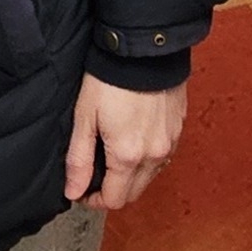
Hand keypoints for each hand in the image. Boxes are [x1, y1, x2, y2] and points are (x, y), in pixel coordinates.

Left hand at [64, 72, 184, 214]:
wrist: (144, 50)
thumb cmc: (109, 80)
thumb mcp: (85, 118)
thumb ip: (79, 160)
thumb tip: (73, 192)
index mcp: (129, 156)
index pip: (115, 200)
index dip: (95, 200)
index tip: (83, 188)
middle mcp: (155, 155)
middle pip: (134, 193)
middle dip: (113, 190)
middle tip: (96, 173)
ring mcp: (170, 142)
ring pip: (150, 176)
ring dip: (132, 175)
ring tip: (113, 154)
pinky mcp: (178, 128)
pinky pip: (163, 156)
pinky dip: (147, 158)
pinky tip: (133, 139)